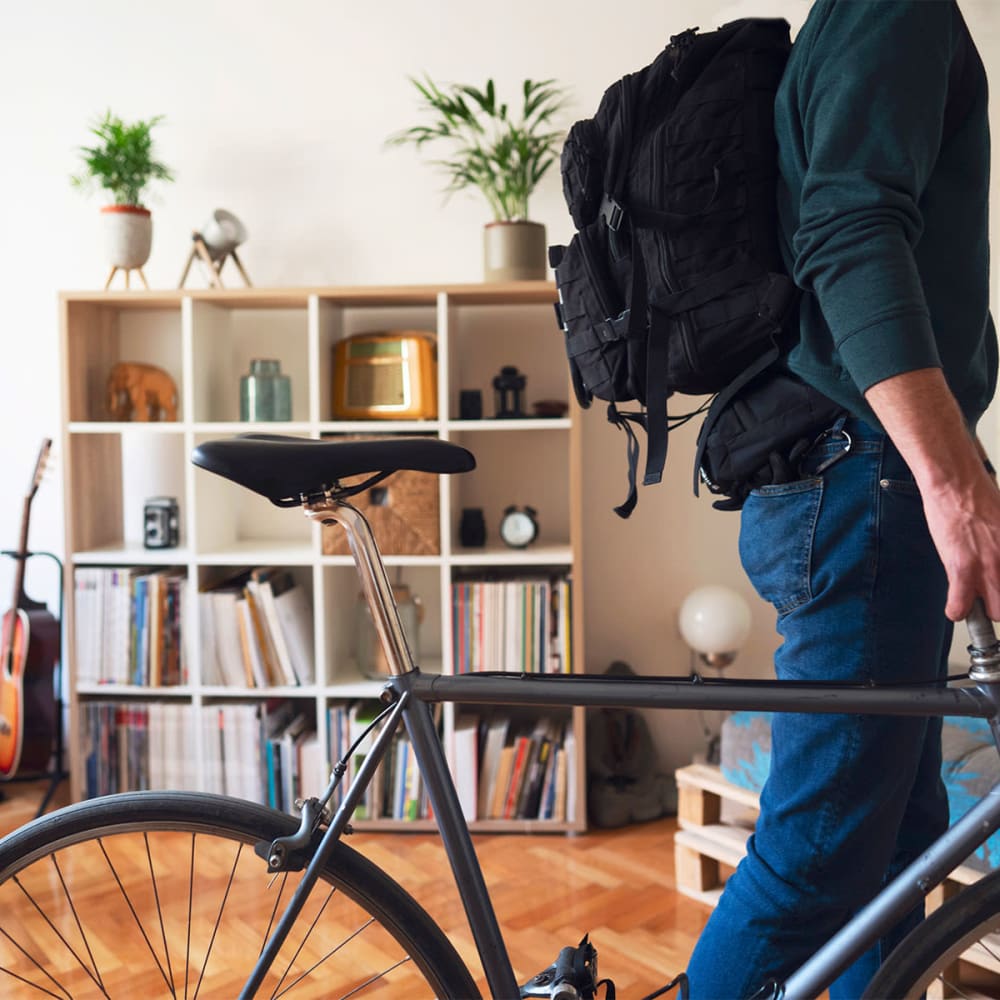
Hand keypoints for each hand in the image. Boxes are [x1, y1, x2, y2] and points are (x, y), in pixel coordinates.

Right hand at [865, 369, 999, 621]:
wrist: (957, 484)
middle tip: (988, 598)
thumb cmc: (979, 497)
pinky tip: (954, 607)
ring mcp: (989, 568)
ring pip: (995, 611)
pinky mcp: (962, 569)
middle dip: (999, 604)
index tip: (999, 594)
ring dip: (981, 608)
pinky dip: (956, 610)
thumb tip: (997, 554)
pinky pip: (961, 606)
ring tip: (970, 600)